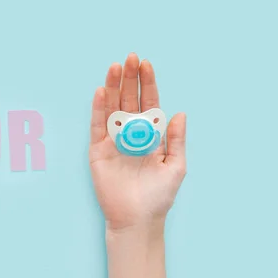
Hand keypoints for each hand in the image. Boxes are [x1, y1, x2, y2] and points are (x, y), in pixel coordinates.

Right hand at [89, 53, 186, 230]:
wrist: (137, 219)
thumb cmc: (158, 196)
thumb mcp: (176, 167)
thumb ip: (176, 140)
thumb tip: (180, 113)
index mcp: (150, 136)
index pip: (149, 104)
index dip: (148, 84)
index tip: (147, 65)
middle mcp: (131, 134)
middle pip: (129, 100)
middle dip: (130, 79)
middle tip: (131, 58)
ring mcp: (113, 141)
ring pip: (112, 108)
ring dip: (113, 87)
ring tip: (115, 67)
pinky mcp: (97, 150)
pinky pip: (97, 125)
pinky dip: (98, 108)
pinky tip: (102, 91)